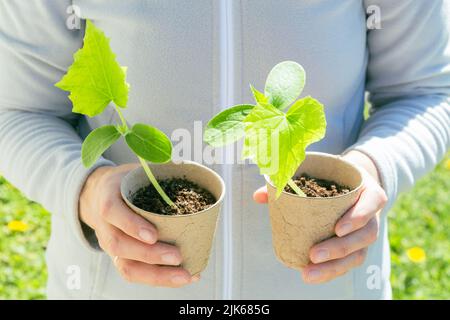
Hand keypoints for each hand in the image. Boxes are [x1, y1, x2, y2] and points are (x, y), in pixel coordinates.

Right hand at [79, 164, 198, 286]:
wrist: (98, 195)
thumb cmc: (125, 183)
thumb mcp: (135, 170)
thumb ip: (156, 168)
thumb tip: (186, 164)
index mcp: (107, 199)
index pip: (113, 213)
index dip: (132, 225)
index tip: (153, 234)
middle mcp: (105, 226)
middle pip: (120, 245)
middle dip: (150, 254)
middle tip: (177, 256)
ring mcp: (111, 245)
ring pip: (127, 267)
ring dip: (157, 275)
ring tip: (185, 275)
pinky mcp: (120, 258)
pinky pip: (136, 274)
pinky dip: (160, 279)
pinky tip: (184, 277)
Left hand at [253, 150, 386, 283]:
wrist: (351, 186)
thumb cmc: (332, 179)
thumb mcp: (320, 174)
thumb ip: (288, 183)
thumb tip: (258, 196)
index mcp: (368, 191)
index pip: (373, 202)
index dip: (358, 216)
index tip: (337, 228)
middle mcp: (372, 215)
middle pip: (365, 235)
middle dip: (339, 248)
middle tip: (313, 255)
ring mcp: (366, 234)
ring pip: (358, 254)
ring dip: (334, 267)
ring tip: (308, 273)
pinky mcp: (358, 248)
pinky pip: (348, 263)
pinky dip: (331, 271)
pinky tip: (312, 275)